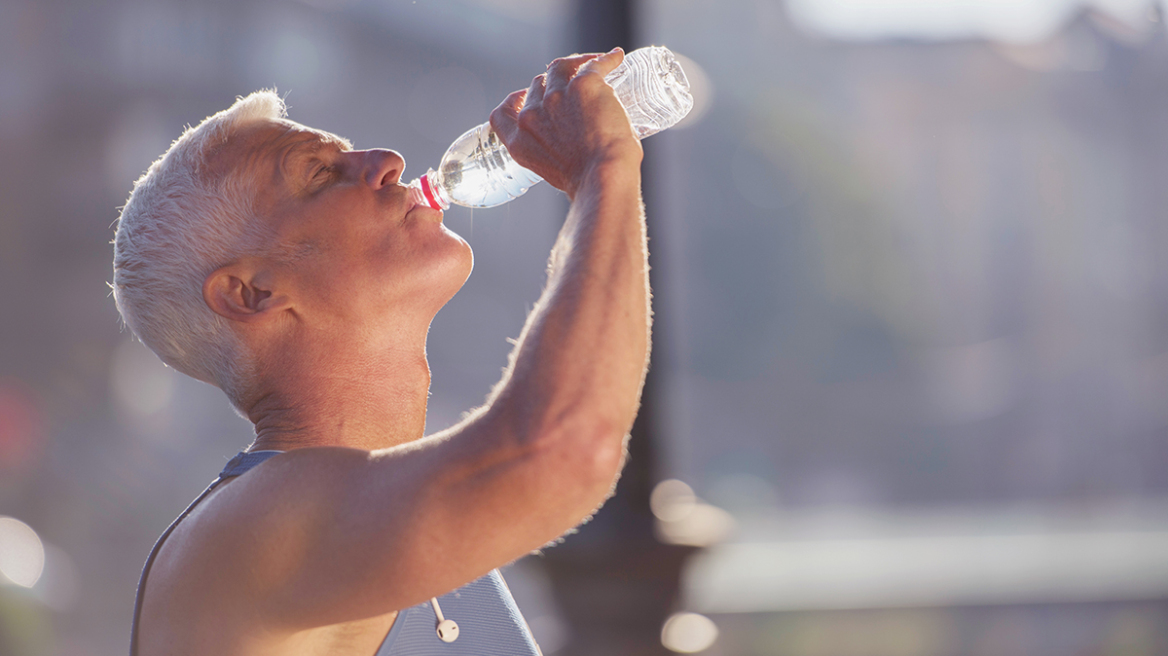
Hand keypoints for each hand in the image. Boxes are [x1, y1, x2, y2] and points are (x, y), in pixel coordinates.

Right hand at [489, 48, 642, 199]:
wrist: (602, 178)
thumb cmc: (587, 183)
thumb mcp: (554, 174)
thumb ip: (553, 157)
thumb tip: (576, 150)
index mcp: (520, 141)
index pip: (502, 113)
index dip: (514, 101)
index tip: (526, 97)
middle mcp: (532, 116)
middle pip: (537, 86)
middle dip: (554, 85)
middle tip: (575, 89)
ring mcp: (555, 97)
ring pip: (561, 68)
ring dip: (577, 64)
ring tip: (596, 65)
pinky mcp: (583, 85)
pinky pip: (593, 64)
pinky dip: (606, 59)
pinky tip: (616, 58)